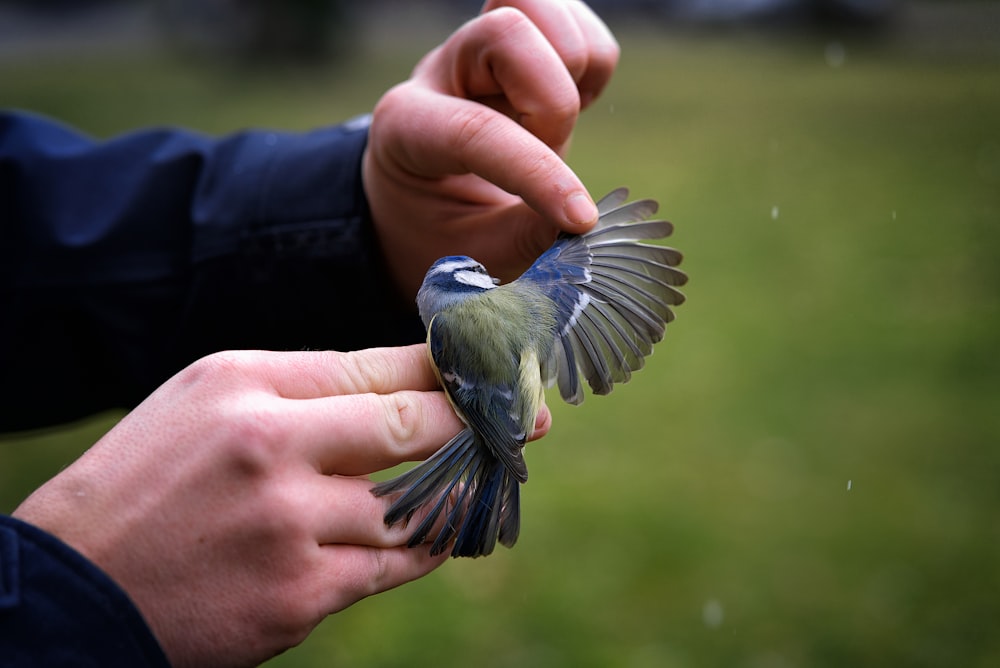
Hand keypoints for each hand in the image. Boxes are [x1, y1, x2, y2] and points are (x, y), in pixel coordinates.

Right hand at [14, 345, 550, 666]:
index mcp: (249, 387)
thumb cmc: (150, 479)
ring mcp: (290, 528)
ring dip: (464, 489)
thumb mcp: (211, 400)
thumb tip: (408, 382)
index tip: (499, 367)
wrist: (77, 587)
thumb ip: (307, 384)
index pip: (381, 365)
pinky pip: (397, 565)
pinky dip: (432, 543)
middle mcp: (272, 449)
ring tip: (493, 472)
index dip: (454, 367)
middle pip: (413, 426)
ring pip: (419, 503)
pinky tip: (449, 528)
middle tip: (528, 419)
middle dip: (480, 421)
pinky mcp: (301, 595)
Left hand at [363, 0, 619, 297]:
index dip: (536, 172)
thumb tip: (581, 222)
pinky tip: (569, 110)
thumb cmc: (442, 231)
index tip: (580, 219)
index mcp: (408, 127)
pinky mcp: (525, 41)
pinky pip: (580, 27)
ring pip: (545, 10)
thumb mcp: (470, 254)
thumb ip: (522, 239)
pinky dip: (593, 66)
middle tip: (551, 155)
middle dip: (553, 102)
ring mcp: (483, 47)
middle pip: (508, 31)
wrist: (427, 202)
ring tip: (556, 130)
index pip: (474, 130)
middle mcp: (444, 71)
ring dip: (574, 72)